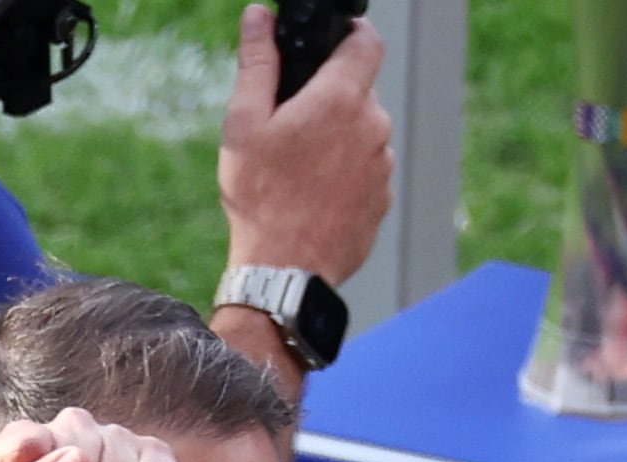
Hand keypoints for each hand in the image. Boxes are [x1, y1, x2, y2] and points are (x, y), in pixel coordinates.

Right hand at [218, 4, 393, 282]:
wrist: (283, 271)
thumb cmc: (259, 199)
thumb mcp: (243, 125)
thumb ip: (256, 63)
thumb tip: (258, 17)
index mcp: (340, 98)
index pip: (367, 40)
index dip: (350, 35)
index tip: (331, 45)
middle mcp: (373, 126)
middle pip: (359, 92)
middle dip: (331, 100)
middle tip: (291, 129)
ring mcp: (382, 165)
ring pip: (363, 134)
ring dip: (337, 141)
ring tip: (298, 172)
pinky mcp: (382, 199)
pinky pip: (366, 171)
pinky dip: (345, 176)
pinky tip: (312, 197)